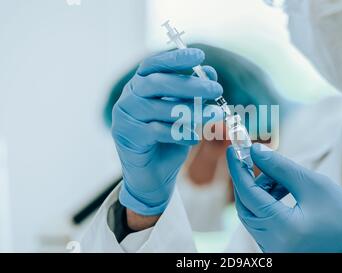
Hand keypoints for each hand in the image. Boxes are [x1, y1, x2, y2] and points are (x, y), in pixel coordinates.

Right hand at [112, 48, 222, 216]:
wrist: (152, 176)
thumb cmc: (168, 140)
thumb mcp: (184, 114)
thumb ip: (193, 94)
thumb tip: (210, 72)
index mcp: (140, 86)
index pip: (153, 65)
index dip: (175, 59)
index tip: (199, 56)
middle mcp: (129, 98)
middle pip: (156, 83)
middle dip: (189, 84)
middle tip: (216, 89)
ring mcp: (125, 117)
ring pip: (158, 108)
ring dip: (191, 110)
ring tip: (215, 113)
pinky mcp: (128, 137)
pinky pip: (156, 132)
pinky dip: (178, 134)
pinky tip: (194, 138)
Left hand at [226, 143, 341, 252]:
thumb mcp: (313, 184)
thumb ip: (280, 167)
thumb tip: (255, 152)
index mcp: (282, 229)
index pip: (248, 195)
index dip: (239, 170)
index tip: (233, 150)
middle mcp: (272, 244)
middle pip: (246, 206)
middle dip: (248, 180)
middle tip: (252, 158)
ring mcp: (273, 250)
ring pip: (253, 215)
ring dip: (260, 191)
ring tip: (278, 176)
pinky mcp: (278, 250)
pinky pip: (262, 223)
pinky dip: (266, 204)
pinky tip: (280, 190)